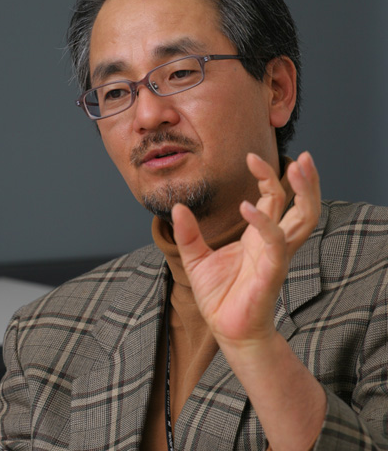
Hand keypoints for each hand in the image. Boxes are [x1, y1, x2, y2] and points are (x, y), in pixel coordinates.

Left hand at [171, 152, 319, 348]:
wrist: (225, 330)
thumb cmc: (218, 296)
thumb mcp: (195, 258)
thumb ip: (188, 233)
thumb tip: (177, 206)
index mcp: (258, 237)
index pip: (274, 199)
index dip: (267, 177)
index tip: (250, 157)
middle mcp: (273, 243)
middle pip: (302, 206)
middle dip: (307, 181)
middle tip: (304, 156)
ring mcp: (275, 257)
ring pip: (304, 220)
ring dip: (305, 194)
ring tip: (297, 167)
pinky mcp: (271, 273)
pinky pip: (276, 243)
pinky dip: (264, 223)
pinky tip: (246, 207)